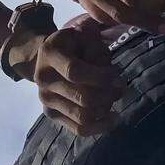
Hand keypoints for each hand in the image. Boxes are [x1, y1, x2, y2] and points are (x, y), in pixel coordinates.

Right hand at [26, 21, 123, 136]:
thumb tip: (112, 77)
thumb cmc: (73, 44)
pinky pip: (79, 129)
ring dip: (106, 108)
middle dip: (108, 94)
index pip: (75, 71)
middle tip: (120, 87)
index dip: (100, 77)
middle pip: (82, 97)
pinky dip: (100, 126)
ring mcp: (45, 99)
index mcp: (49, 54)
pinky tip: (112, 118)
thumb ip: (97, 50)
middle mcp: (43, 78)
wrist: (47, 58)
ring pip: (83, 116)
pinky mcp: (50, 114)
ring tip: (114, 97)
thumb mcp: (85, 35)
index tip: (118, 77)